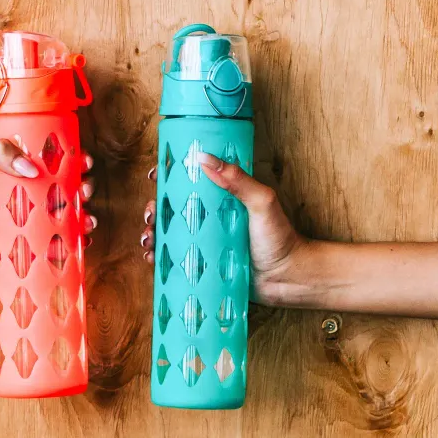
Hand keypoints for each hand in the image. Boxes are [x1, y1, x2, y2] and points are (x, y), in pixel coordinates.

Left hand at [0, 140, 95, 261]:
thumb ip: (0, 155)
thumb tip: (34, 169)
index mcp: (14, 170)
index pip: (51, 163)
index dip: (72, 162)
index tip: (83, 162)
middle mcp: (21, 195)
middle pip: (62, 192)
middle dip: (81, 191)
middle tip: (84, 192)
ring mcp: (19, 221)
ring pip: (58, 220)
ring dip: (79, 220)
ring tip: (87, 221)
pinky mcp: (12, 246)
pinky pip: (42, 248)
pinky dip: (62, 249)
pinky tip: (74, 246)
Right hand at [140, 152, 313, 305]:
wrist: (289, 279)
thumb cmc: (280, 238)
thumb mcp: (261, 202)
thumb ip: (237, 180)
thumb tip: (204, 158)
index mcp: (223, 198)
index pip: (191, 181)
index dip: (169, 177)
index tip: (155, 174)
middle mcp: (211, 218)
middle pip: (174, 208)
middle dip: (154, 209)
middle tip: (149, 214)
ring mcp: (205, 242)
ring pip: (170, 234)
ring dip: (152, 233)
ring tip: (148, 238)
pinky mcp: (203, 265)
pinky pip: (177, 260)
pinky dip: (160, 258)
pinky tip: (152, 258)